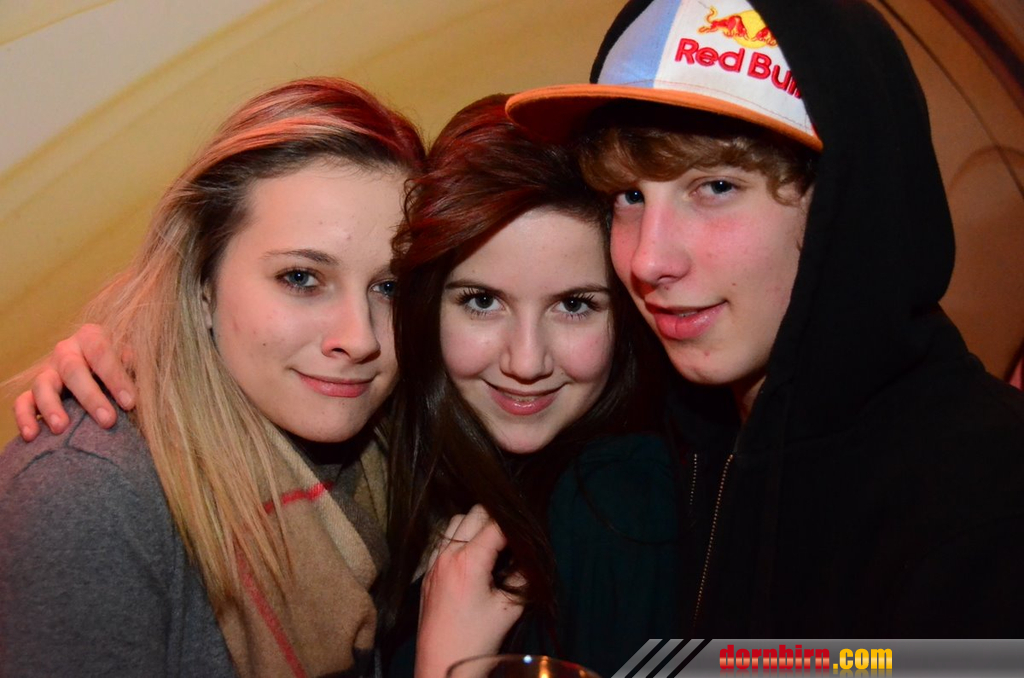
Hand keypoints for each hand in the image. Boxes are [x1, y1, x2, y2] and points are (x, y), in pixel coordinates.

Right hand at [13, 324, 135, 440]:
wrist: (104, 372)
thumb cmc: (125, 367)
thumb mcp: (134, 361)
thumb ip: (136, 366)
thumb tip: (138, 375)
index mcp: (92, 337)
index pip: (101, 352)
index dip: (116, 377)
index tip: (130, 403)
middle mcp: (66, 351)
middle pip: (73, 369)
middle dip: (91, 396)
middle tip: (107, 421)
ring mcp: (48, 371)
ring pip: (42, 384)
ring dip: (51, 406)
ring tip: (61, 428)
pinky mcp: (34, 392)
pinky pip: (22, 402)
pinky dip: (24, 418)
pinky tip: (31, 435)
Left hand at [415, 505, 524, 677]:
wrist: (441, 664)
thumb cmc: (476, 639)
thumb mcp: (509, 608)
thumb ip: (523, 576)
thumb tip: (529, 556)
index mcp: (469, 561)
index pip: (497, 524)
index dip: (516, 525)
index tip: (527, 532)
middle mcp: (448, 554)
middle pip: (475, 513)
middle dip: (497, 520)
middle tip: (512, 539)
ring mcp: (434, 562)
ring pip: (455, 522)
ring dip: (475, 525)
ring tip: (492, 545)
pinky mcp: (427, 573)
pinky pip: (442, 540)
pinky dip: (458, 538)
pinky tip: (471, 556)